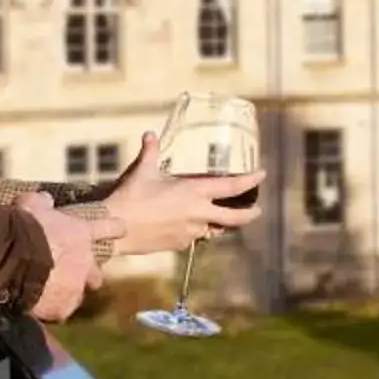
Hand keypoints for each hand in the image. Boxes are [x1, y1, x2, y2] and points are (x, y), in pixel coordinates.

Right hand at [20, 192, 103, 321]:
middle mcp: (85, 262)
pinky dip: (50, 310)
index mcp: (81, 234)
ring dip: (66, 294)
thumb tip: (46, 200)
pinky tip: (37, 307)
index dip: (114, 228)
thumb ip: (42, 203)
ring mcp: (75, 287)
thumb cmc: (26, 226)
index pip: (107, 228)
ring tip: (47, 294)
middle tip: (71, 275)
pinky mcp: (62, 308)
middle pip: (96, 274)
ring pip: (76, 295)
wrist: (15, 257)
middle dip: (87, 276)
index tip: (122, 228)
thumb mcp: (32, 205)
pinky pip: (59, 311)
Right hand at [102, 131, 263, 256]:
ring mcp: (191, 232)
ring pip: (213, 228)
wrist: (117, 228)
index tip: (262, 175)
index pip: (232, 186)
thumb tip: (149, 134)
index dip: (250, 180)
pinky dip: (195, 230)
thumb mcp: (143, 171)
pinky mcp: (180, 244)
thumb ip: (151, 151)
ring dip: (218, 223)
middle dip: (249, 214)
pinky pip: (194, 237)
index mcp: (195, 192)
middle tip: (257, 210)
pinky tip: (185, 225)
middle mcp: (199, 213)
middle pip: (235, 218)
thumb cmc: (132, 196)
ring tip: (217, 217)